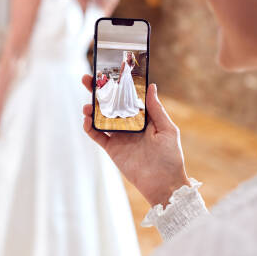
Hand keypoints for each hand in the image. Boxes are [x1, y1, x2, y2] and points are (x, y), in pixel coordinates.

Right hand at [81, 75, 189, 206]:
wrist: (163, 184)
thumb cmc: (170, 157)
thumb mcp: (167, 129)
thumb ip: (156, 109)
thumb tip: (150, 86)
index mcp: (142, 117)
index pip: (126, 96)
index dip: (117, 85)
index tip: (108, 71)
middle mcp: (128, 124)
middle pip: (109, 104)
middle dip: (97, 91)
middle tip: (87, 79)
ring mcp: (118, 135)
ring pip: (100, 118)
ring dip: (91, 109)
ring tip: (87, 106)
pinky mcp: (111, 148)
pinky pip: (97, 135)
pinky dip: (89, 127)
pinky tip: (86, 120)